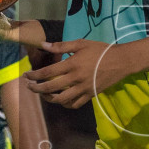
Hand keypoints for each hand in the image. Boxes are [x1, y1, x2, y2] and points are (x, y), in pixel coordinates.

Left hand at [28, 39, 143, 109]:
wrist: (121, 61)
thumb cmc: (100, 50)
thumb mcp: (81, 43)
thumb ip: (61, 46)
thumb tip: (44, 45)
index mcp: (72, 64)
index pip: (48, 73)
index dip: (34, 76)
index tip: (26, 76)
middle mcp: (76, 78)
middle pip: (51, 88)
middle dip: (37, 89)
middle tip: (29, 87)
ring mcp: (83, 89)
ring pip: (61, 99)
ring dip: (49, 98)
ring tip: (43, 94)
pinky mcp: (90, 95)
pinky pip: (75, 104)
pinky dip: (65, 104)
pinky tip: (61, 99)